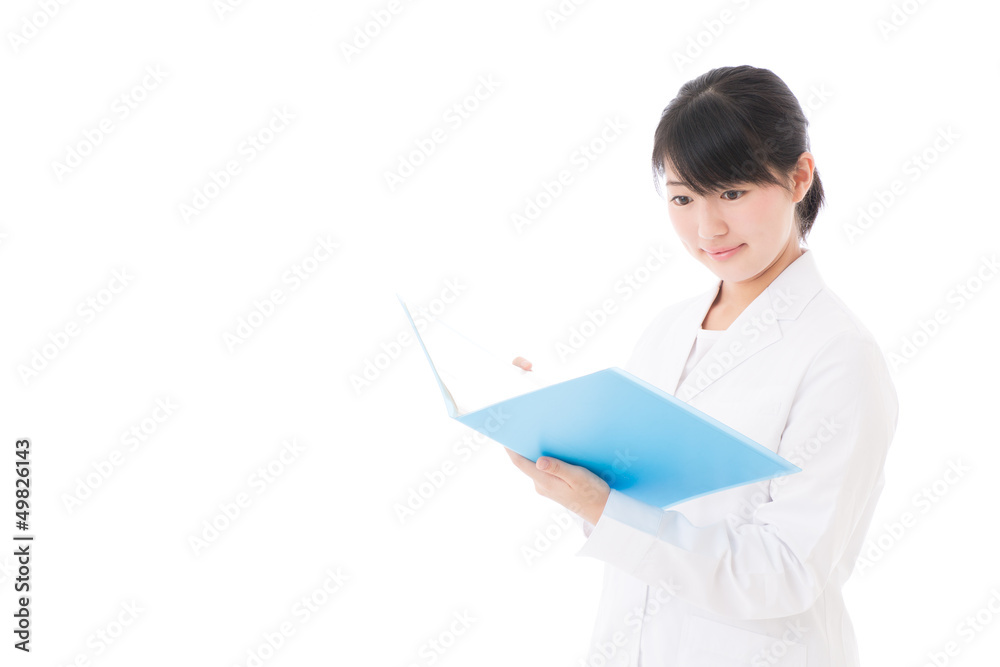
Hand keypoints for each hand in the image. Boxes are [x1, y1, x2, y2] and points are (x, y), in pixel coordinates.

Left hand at [506, 357, 609, 524]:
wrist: (603, 511)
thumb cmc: (593, 493)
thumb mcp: (578, 478)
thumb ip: (558, 469)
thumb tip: (539, 461)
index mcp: (545, 482)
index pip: (521, 463)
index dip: (511, 448)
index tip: (504, 434)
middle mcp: (542, 485)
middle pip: (526, 462)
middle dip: (523, 446)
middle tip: (521, 427)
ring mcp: (546, 487)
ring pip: (534, 466)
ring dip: (534, 451)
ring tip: (535, 433)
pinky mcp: (553, 487)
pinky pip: (543, 470)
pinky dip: (543, 458)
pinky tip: (550, 449)